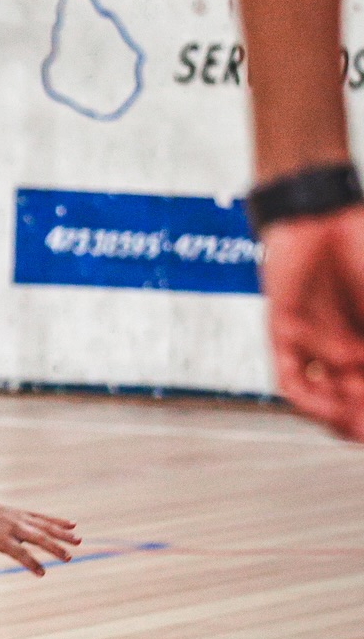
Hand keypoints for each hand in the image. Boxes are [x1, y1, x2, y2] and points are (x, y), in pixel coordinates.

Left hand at [0, 499, 78, 580]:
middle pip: (36, 537)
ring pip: (44, 525)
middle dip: (53, 547)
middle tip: (69, 558)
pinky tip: (73, 525)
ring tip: (79, 541)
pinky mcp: (25, 513)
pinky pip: (43, 517)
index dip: (30, 563)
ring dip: (62, 533)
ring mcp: (21, 518)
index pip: (18, 552)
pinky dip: (58, 521)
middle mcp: (14, 527)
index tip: (42, 573)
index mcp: (1, 539)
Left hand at [261, 207, 363, 438]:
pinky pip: (290, 377)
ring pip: (322, 396)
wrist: (322, 214)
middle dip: (362, 419)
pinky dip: (309, 398)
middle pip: (350, 400)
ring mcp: (312, 341)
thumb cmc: (359, 250)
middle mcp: (342, 345)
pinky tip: (326, 407)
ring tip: (356, 424)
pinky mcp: (283, 333)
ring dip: (338, 415)